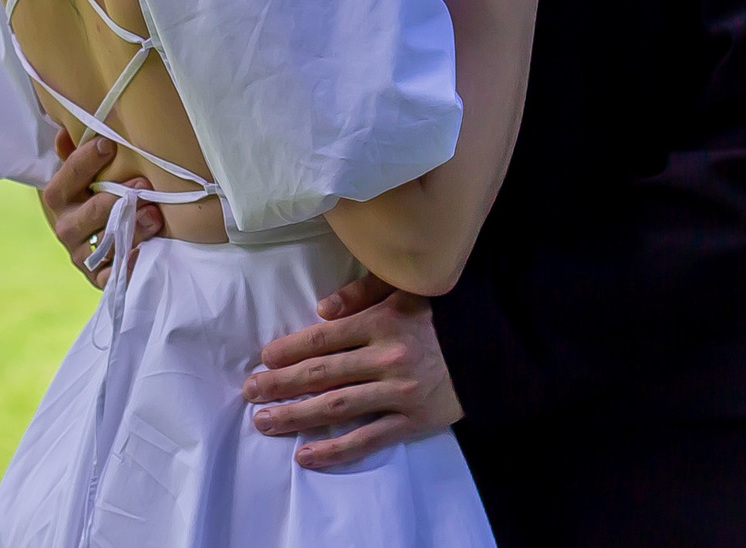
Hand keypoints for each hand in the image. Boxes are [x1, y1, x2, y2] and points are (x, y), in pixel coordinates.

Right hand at [38, 128, 161, 288]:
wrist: (96, 240)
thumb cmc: (93, 195)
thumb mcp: (83, 174)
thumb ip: (75, 154)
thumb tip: (65, 129)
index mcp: (59, 198)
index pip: (66, 178)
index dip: (85, 161)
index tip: (109, 144)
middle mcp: (66, 227)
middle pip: (85, 216)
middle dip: (114, 200)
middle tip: (142, 183)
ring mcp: (82, 254)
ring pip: (104, 244)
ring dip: (131, 228)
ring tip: (155, 215)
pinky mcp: (99, 276)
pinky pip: (111, 276)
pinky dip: (126, 267)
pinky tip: (142, 253)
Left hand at [242, 273, 462, 468]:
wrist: (495, 349)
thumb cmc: (446, 314)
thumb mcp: (407, 289)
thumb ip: (363, 293)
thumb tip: (321, 310)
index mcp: (383, 321)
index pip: (324, 338)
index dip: (289, 349)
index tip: (264, 359)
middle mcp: (386, 358)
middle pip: (321, 373)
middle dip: (280, 384)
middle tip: (249, 392)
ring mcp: (398, 393)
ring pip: (336, 407)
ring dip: (295, 416)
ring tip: (264, 421)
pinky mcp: (412, 421)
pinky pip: (367, 439)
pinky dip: (334, 450)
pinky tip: (305, 455)